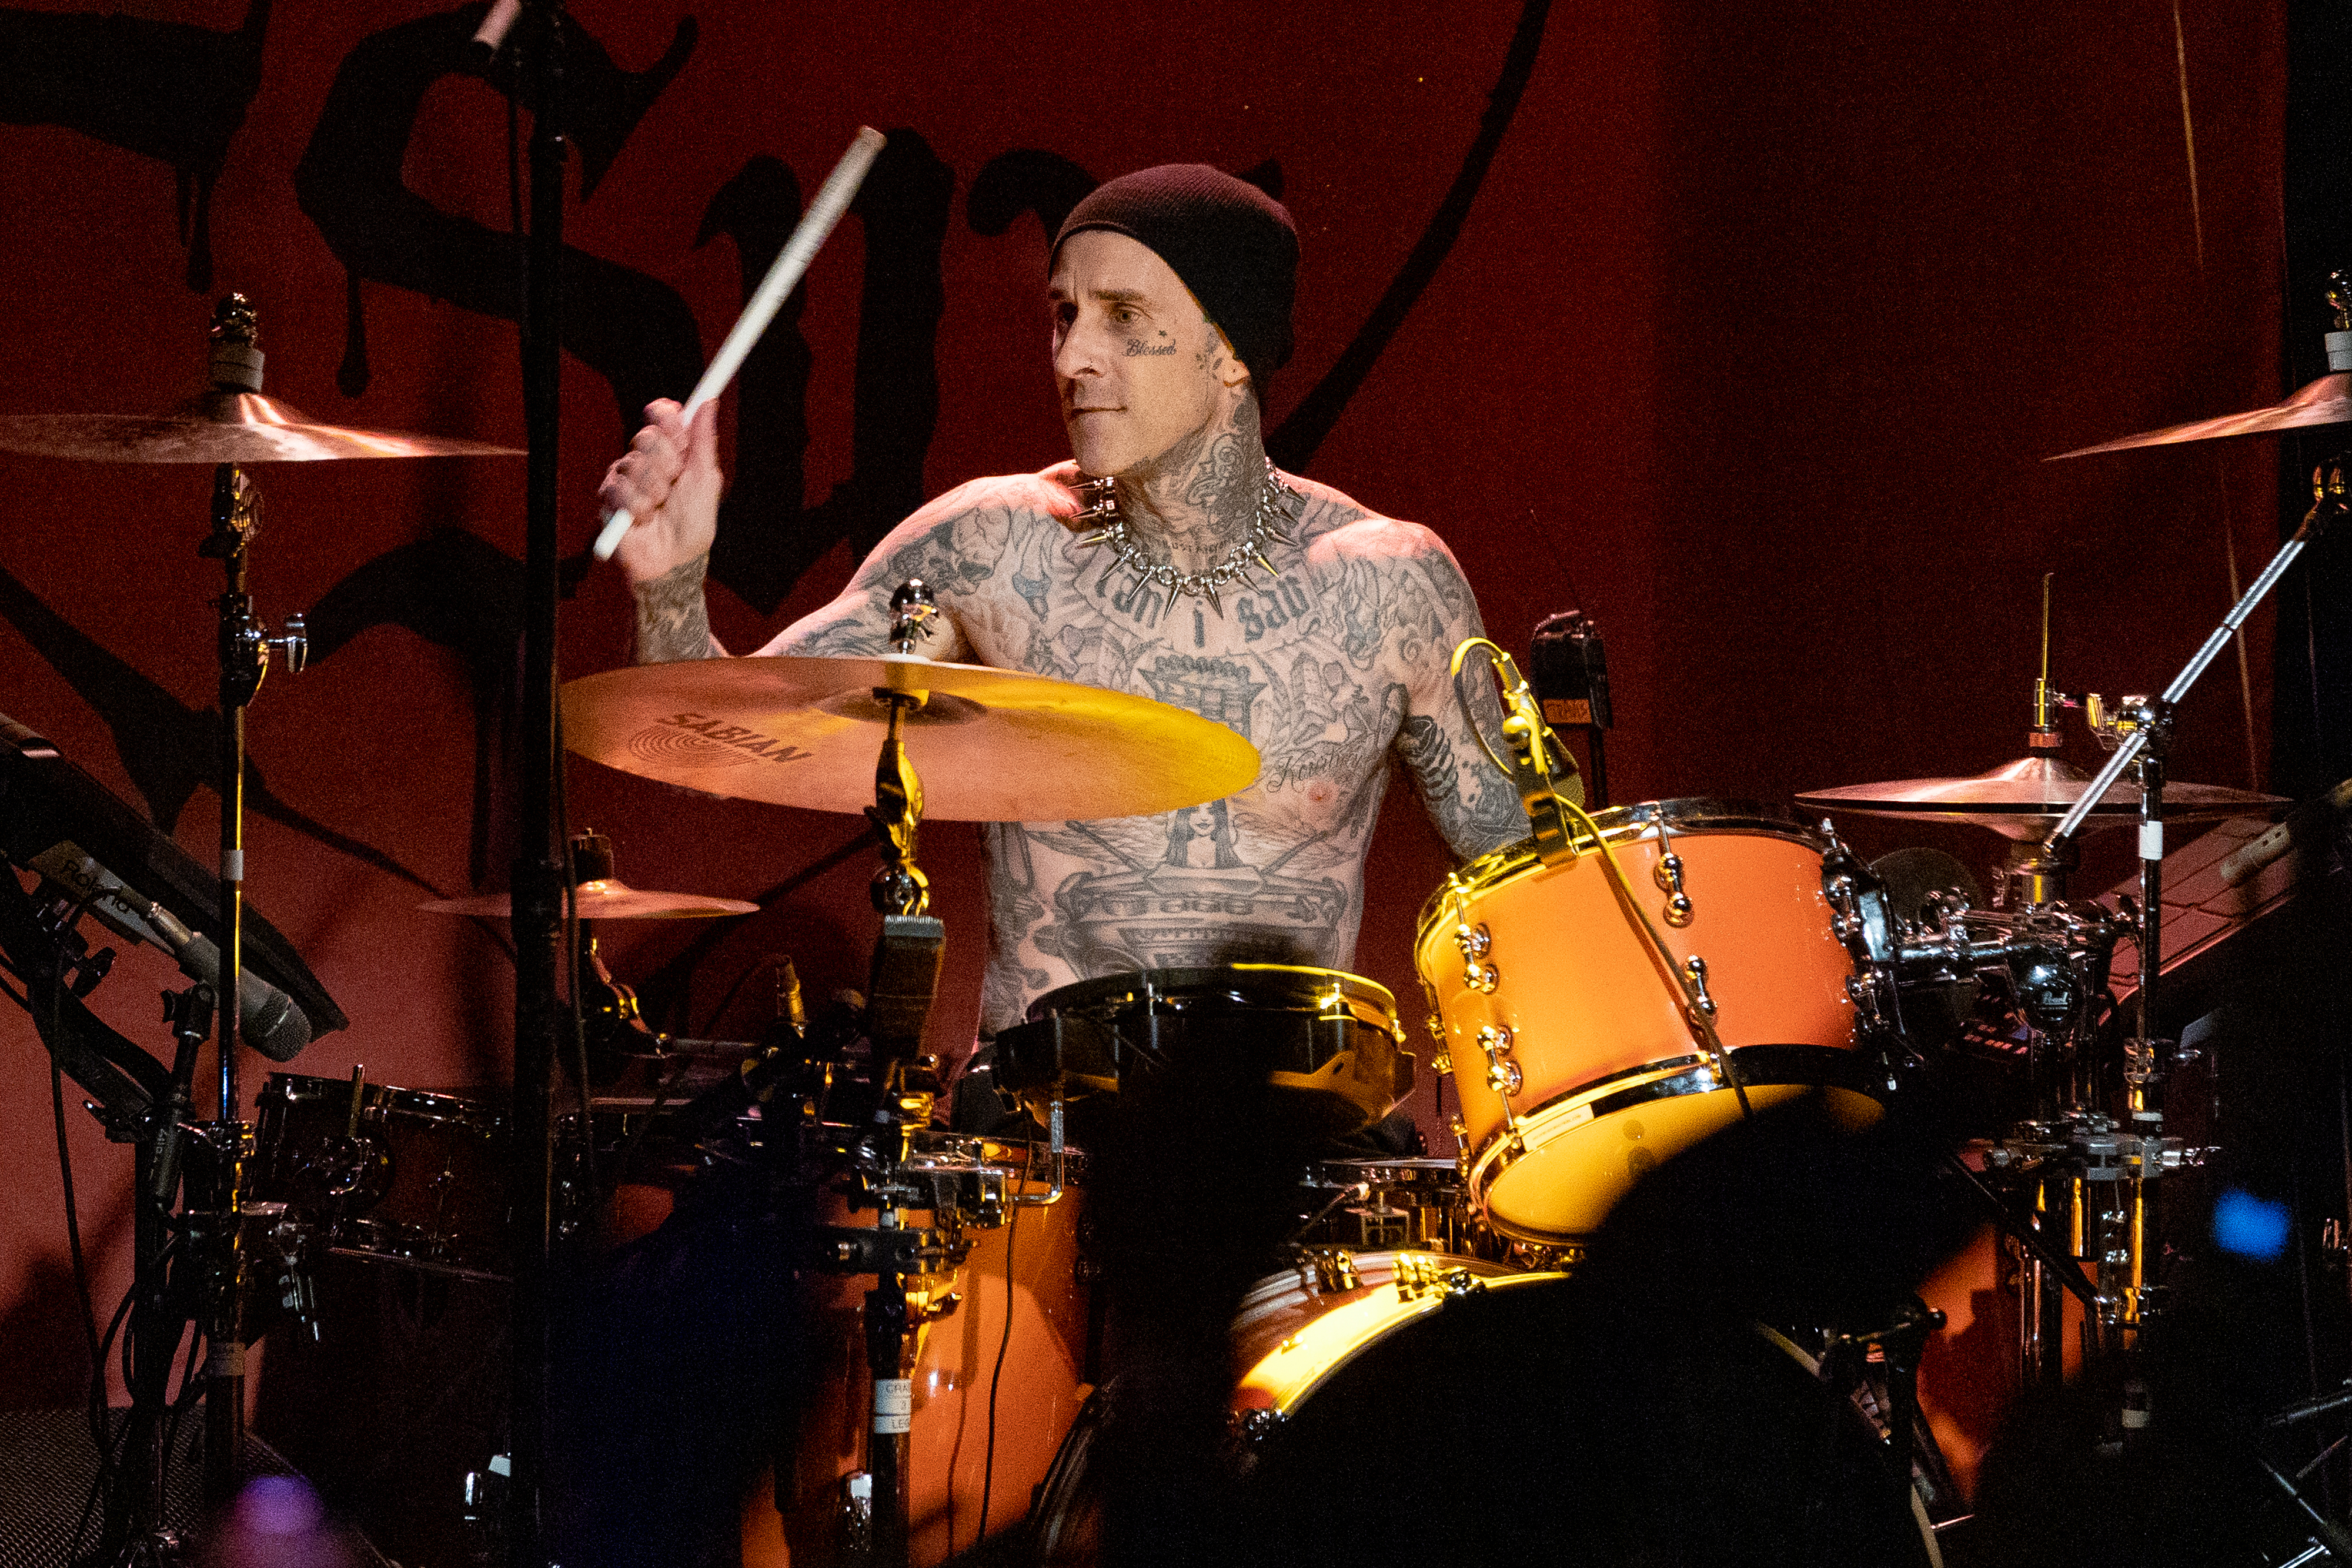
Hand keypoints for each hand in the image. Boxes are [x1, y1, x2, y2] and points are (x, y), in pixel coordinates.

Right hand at [598, 399, 721, 584]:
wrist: (675, 561)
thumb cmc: (694, 524)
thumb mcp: (705, 479)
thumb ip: (703, 441)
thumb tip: (708, 403)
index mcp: (673, 452)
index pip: (663, 417)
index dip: (668, 416)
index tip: (676, 420)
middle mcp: (648, 460)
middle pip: (648, 436)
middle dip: (667, 463)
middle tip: (674, 485)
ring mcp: (627, 477)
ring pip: (634, 463)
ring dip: (653, 491)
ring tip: (659, 509)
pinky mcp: (610, 497)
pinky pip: (617, 487)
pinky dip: (635, 506)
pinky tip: (643, 519)